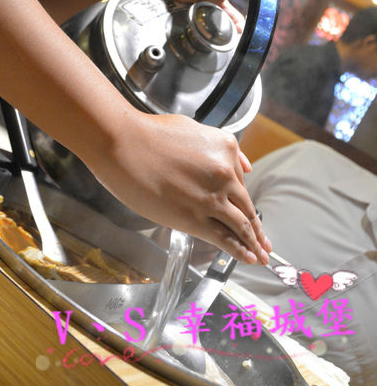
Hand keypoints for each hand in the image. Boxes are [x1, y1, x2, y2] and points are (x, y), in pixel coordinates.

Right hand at [88, 109, 269, 265]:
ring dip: (253, 244)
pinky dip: (239, 250)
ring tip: (259, 256)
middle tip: (264, 243)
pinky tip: (246, 257)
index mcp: (226, 148)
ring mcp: (212, 197)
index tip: (250, 213)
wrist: (122, 142)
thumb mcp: (192, 128)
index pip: (241, 181)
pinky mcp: (195, 218)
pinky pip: (225, 238)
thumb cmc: (147, 133)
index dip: (244, 202)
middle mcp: (225, 173)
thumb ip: (218, 148)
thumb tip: (242, 165)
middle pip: (247, 207)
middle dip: (257, 228)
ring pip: (241, 226)